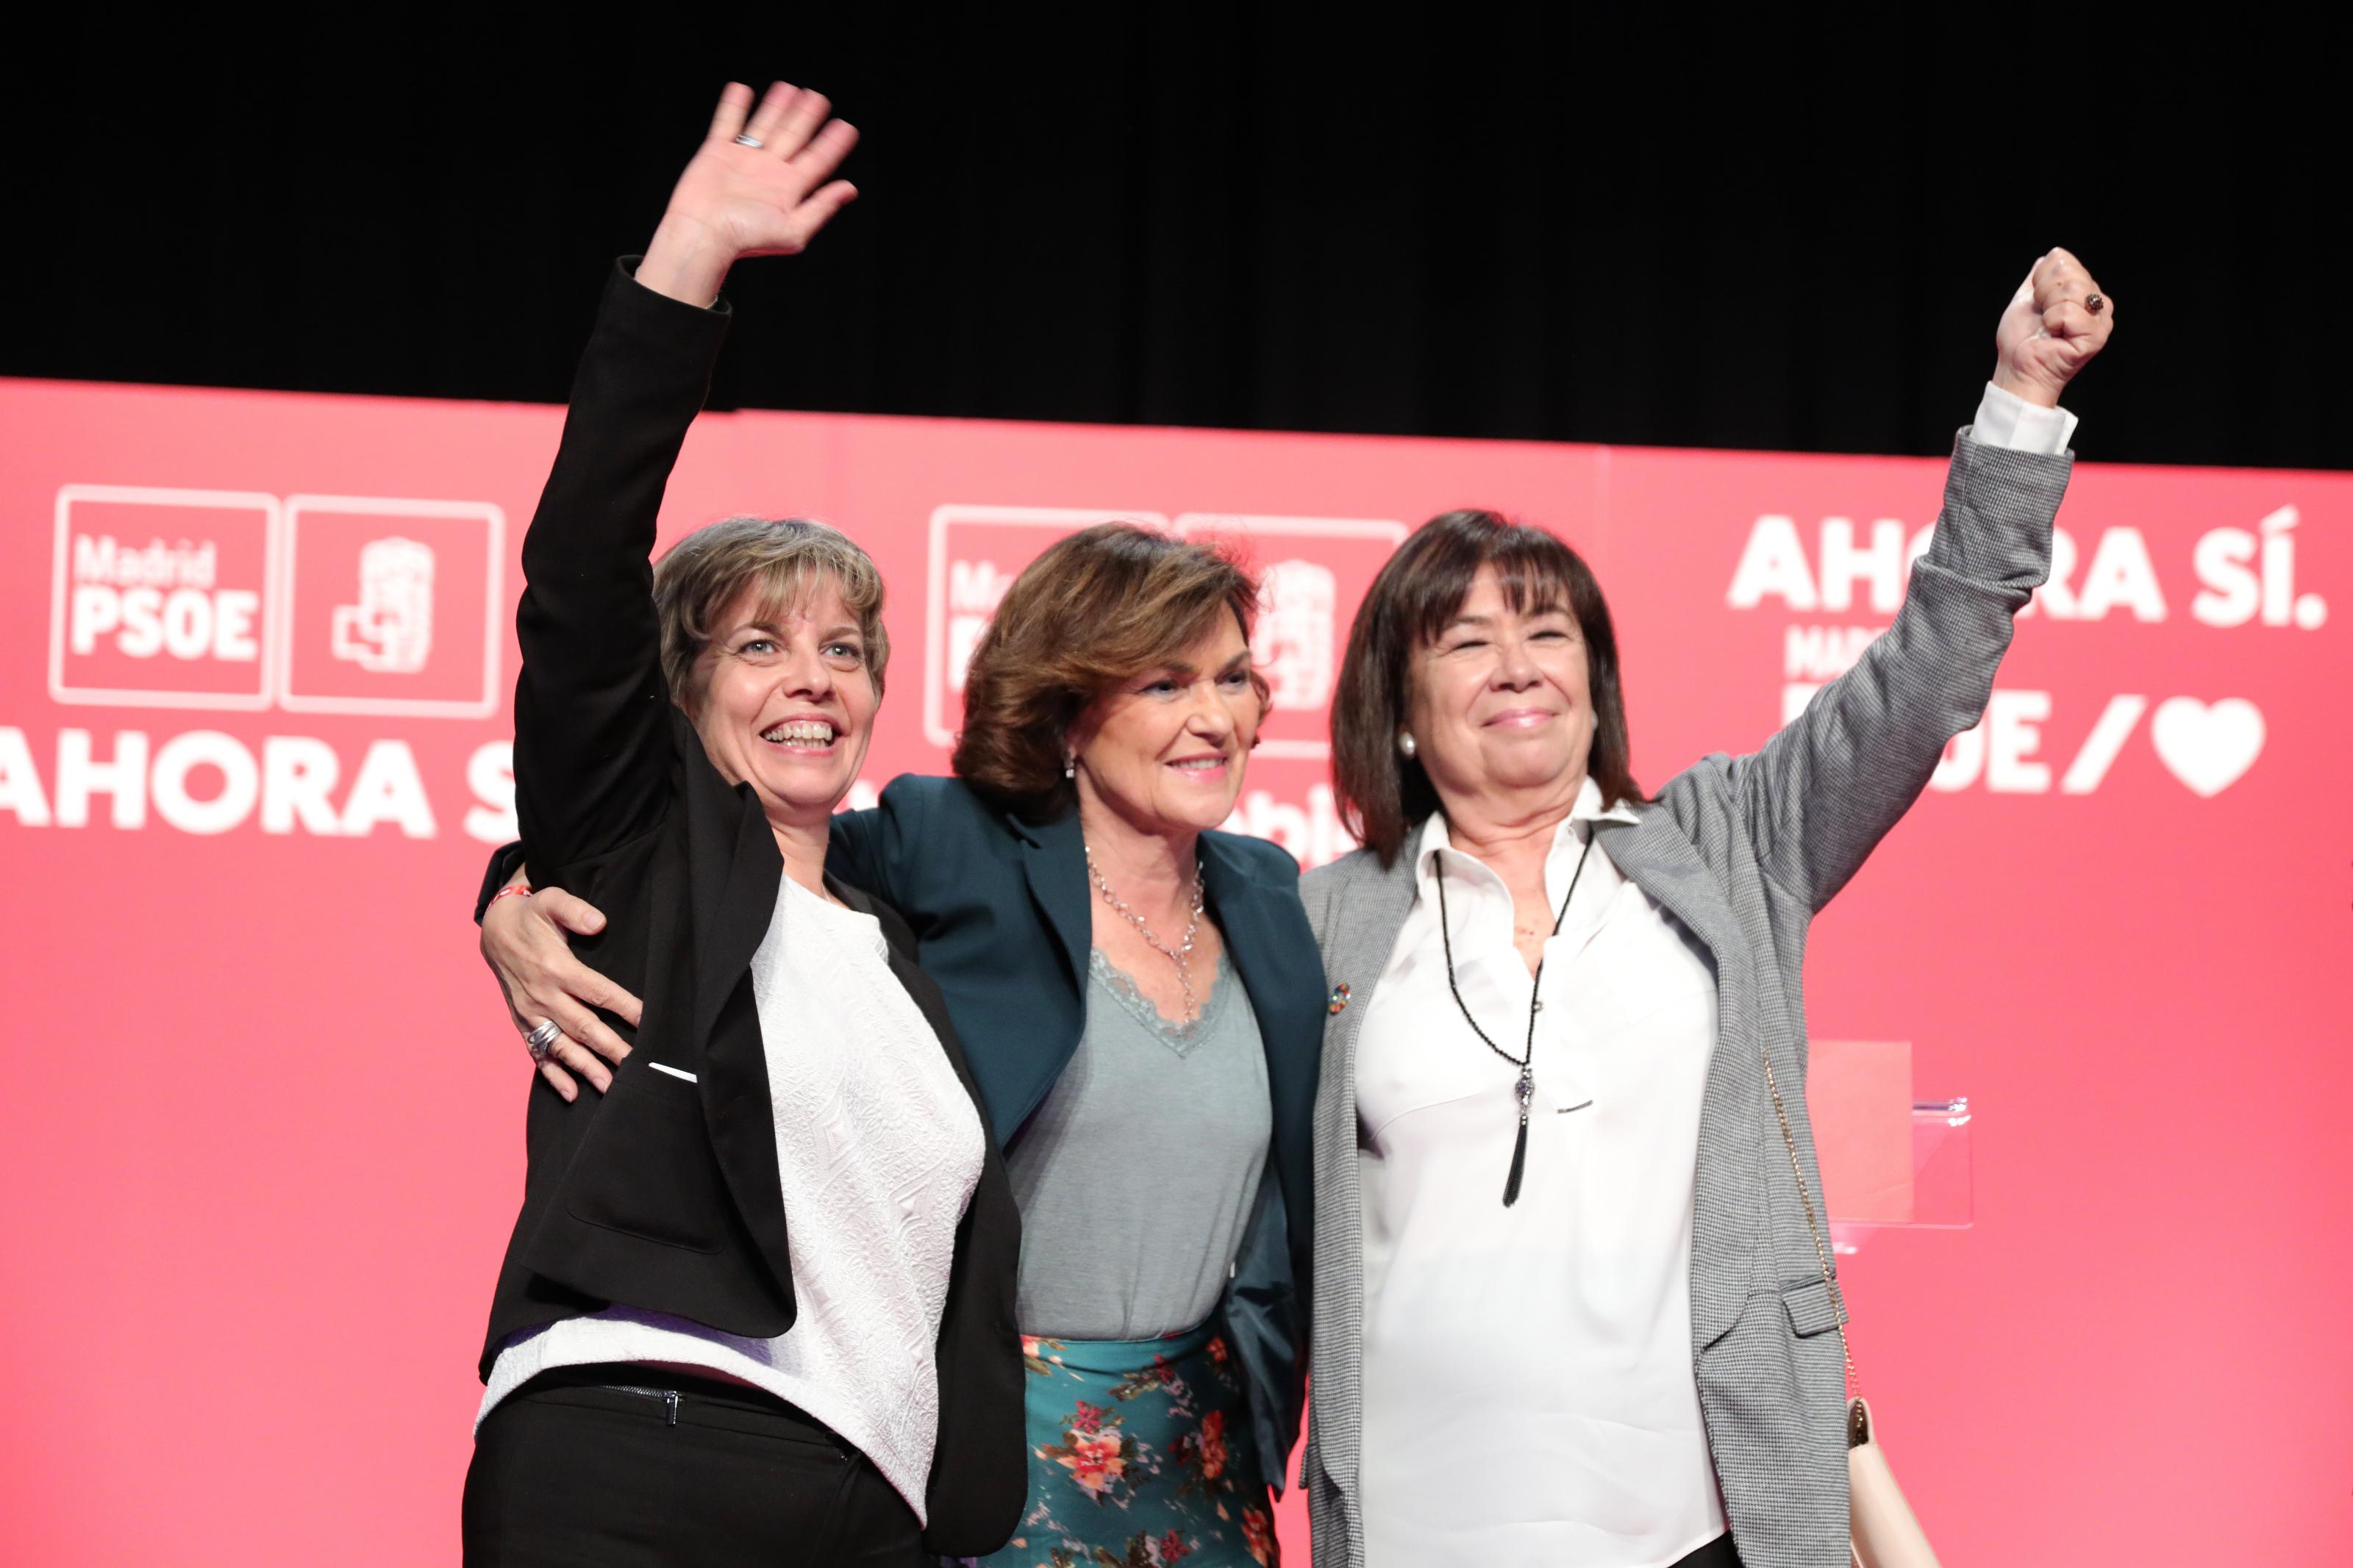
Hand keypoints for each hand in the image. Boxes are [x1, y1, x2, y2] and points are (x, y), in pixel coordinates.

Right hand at [483, 880, 642, 1100]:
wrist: (495, 929)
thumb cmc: (532, 915)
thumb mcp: (551, 901)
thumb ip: (575, 911)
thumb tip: (599, 923)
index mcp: (556, 968)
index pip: (598, 992)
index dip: (625, 1007)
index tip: (648, 1022)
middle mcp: (543, 996)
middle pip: (584, 1027)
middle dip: (610, 1048)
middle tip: (636, 1067)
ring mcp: (532, 1013)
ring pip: (562, 1046)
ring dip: (585, 1069)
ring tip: (609, 1087)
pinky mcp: (523, 1023)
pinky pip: (538, 1053)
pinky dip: (553, 1075)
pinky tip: (571, 1094)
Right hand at [636, 80, 859, 306]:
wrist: (704, 234)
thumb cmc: (746, 239)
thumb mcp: (794, 230)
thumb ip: (821, 207)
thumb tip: (850, 189)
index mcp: (788, 188)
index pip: (817, 160)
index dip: (832, 143)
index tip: (846, 126)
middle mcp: (768, 172)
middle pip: (793, 137)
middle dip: (806, 117)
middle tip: (818, 97)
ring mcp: (743, 160)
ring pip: (764, 126)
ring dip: (777, 107)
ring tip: (789, 89)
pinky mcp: (717, 153)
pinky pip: (727, 123)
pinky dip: (734, 106)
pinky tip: (742, 89)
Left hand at [1991, 248, 2112, 407]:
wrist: (2017, 368)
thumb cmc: (2021, 341)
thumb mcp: (2025, 300)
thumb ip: (2038, 278)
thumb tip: (2049, 257)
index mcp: (2083, 290)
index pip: (2062, 259)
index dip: (2039, 280)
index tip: (2037, 302)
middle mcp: (2097, 302)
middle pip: (2069, 271)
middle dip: (2043, 293)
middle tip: (2042, 316)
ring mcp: (2100, 319)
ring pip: (2072, 289)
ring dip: (2048, 309)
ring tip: (2048, 326)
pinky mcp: (2096, 335)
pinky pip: (2068, 311)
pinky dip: (2052, 322)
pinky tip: (2054, 335)